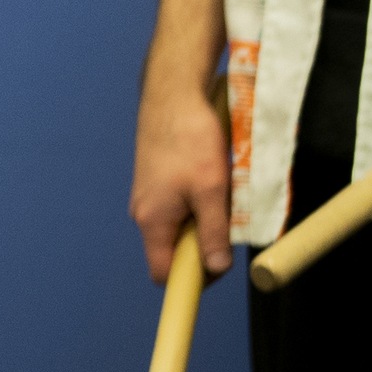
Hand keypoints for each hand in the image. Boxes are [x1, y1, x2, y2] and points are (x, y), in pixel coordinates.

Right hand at [132, 61, 231, 286]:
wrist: (172, 91)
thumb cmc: (190, 140)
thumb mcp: (211, 190)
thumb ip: (213, 233)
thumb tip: (216, 269)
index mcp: (152, 220)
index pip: (163, 273)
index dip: (190, 280)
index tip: (217, 269)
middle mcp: (143, 211)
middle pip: (172, 249)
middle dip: (202, 245)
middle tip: (228, 222)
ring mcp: (148, 193)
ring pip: (179, 224)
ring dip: (203, 219)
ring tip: (222, 193)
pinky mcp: (156, 176)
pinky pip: (178, 203)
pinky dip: (198, 199)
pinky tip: (212, 176)